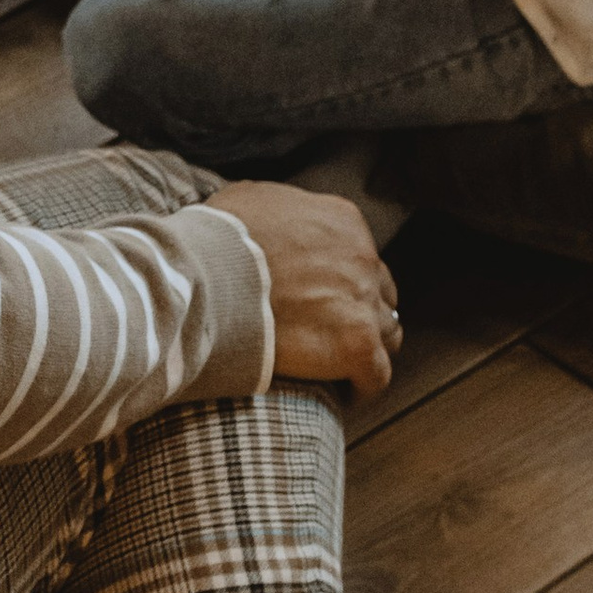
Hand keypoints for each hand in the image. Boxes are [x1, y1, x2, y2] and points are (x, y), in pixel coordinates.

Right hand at [205, 184, 401, 397]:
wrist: (207, 276)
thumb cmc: (218, 239)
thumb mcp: (249, 200)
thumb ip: (279, 209)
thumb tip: (271, 221)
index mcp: (341, 221)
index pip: (359, 256)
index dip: (340, 281)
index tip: (319, 299)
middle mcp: (362, 257)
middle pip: (379, 292)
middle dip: (359, 311)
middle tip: (327, 331)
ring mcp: (362, 301)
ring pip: (386, 333)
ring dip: (364, 348)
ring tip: (336, 367)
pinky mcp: (357, 344)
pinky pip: (376, 374)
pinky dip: (361, 385)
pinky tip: (342, 393)